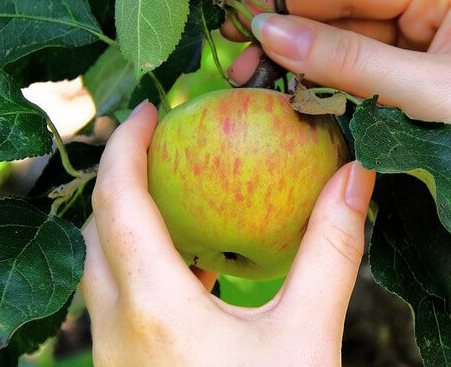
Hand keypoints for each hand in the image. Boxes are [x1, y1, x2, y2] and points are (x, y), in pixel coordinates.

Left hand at [81, 102, 375, 365]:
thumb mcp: (310, 335)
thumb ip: (331, 252)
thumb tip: (356, 176)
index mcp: (155, 308)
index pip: (119, 202)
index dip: (126, 147)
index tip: (148, 109)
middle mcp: (118, 330)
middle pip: (95, 232)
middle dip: (118, 179)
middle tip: (156, 144)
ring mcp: (115, 359)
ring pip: (100, 272)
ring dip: (124, 225)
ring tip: (171, 197)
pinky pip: (118, 305)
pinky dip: (140, 267)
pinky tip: (187, 272)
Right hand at [222, 0, 450, 246]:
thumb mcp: (430, 89)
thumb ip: (347, 62)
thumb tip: (270, 31)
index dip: (298, 4)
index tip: (245, 26)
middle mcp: (441, 14)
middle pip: (352, 22)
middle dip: (301, 48)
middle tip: (246, 72)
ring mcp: (436, 58)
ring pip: (360, 61)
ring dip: (319, 80)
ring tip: (268, 98)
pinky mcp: (432, 98)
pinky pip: (375, 92)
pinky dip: (344, 105)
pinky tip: (309, 114)